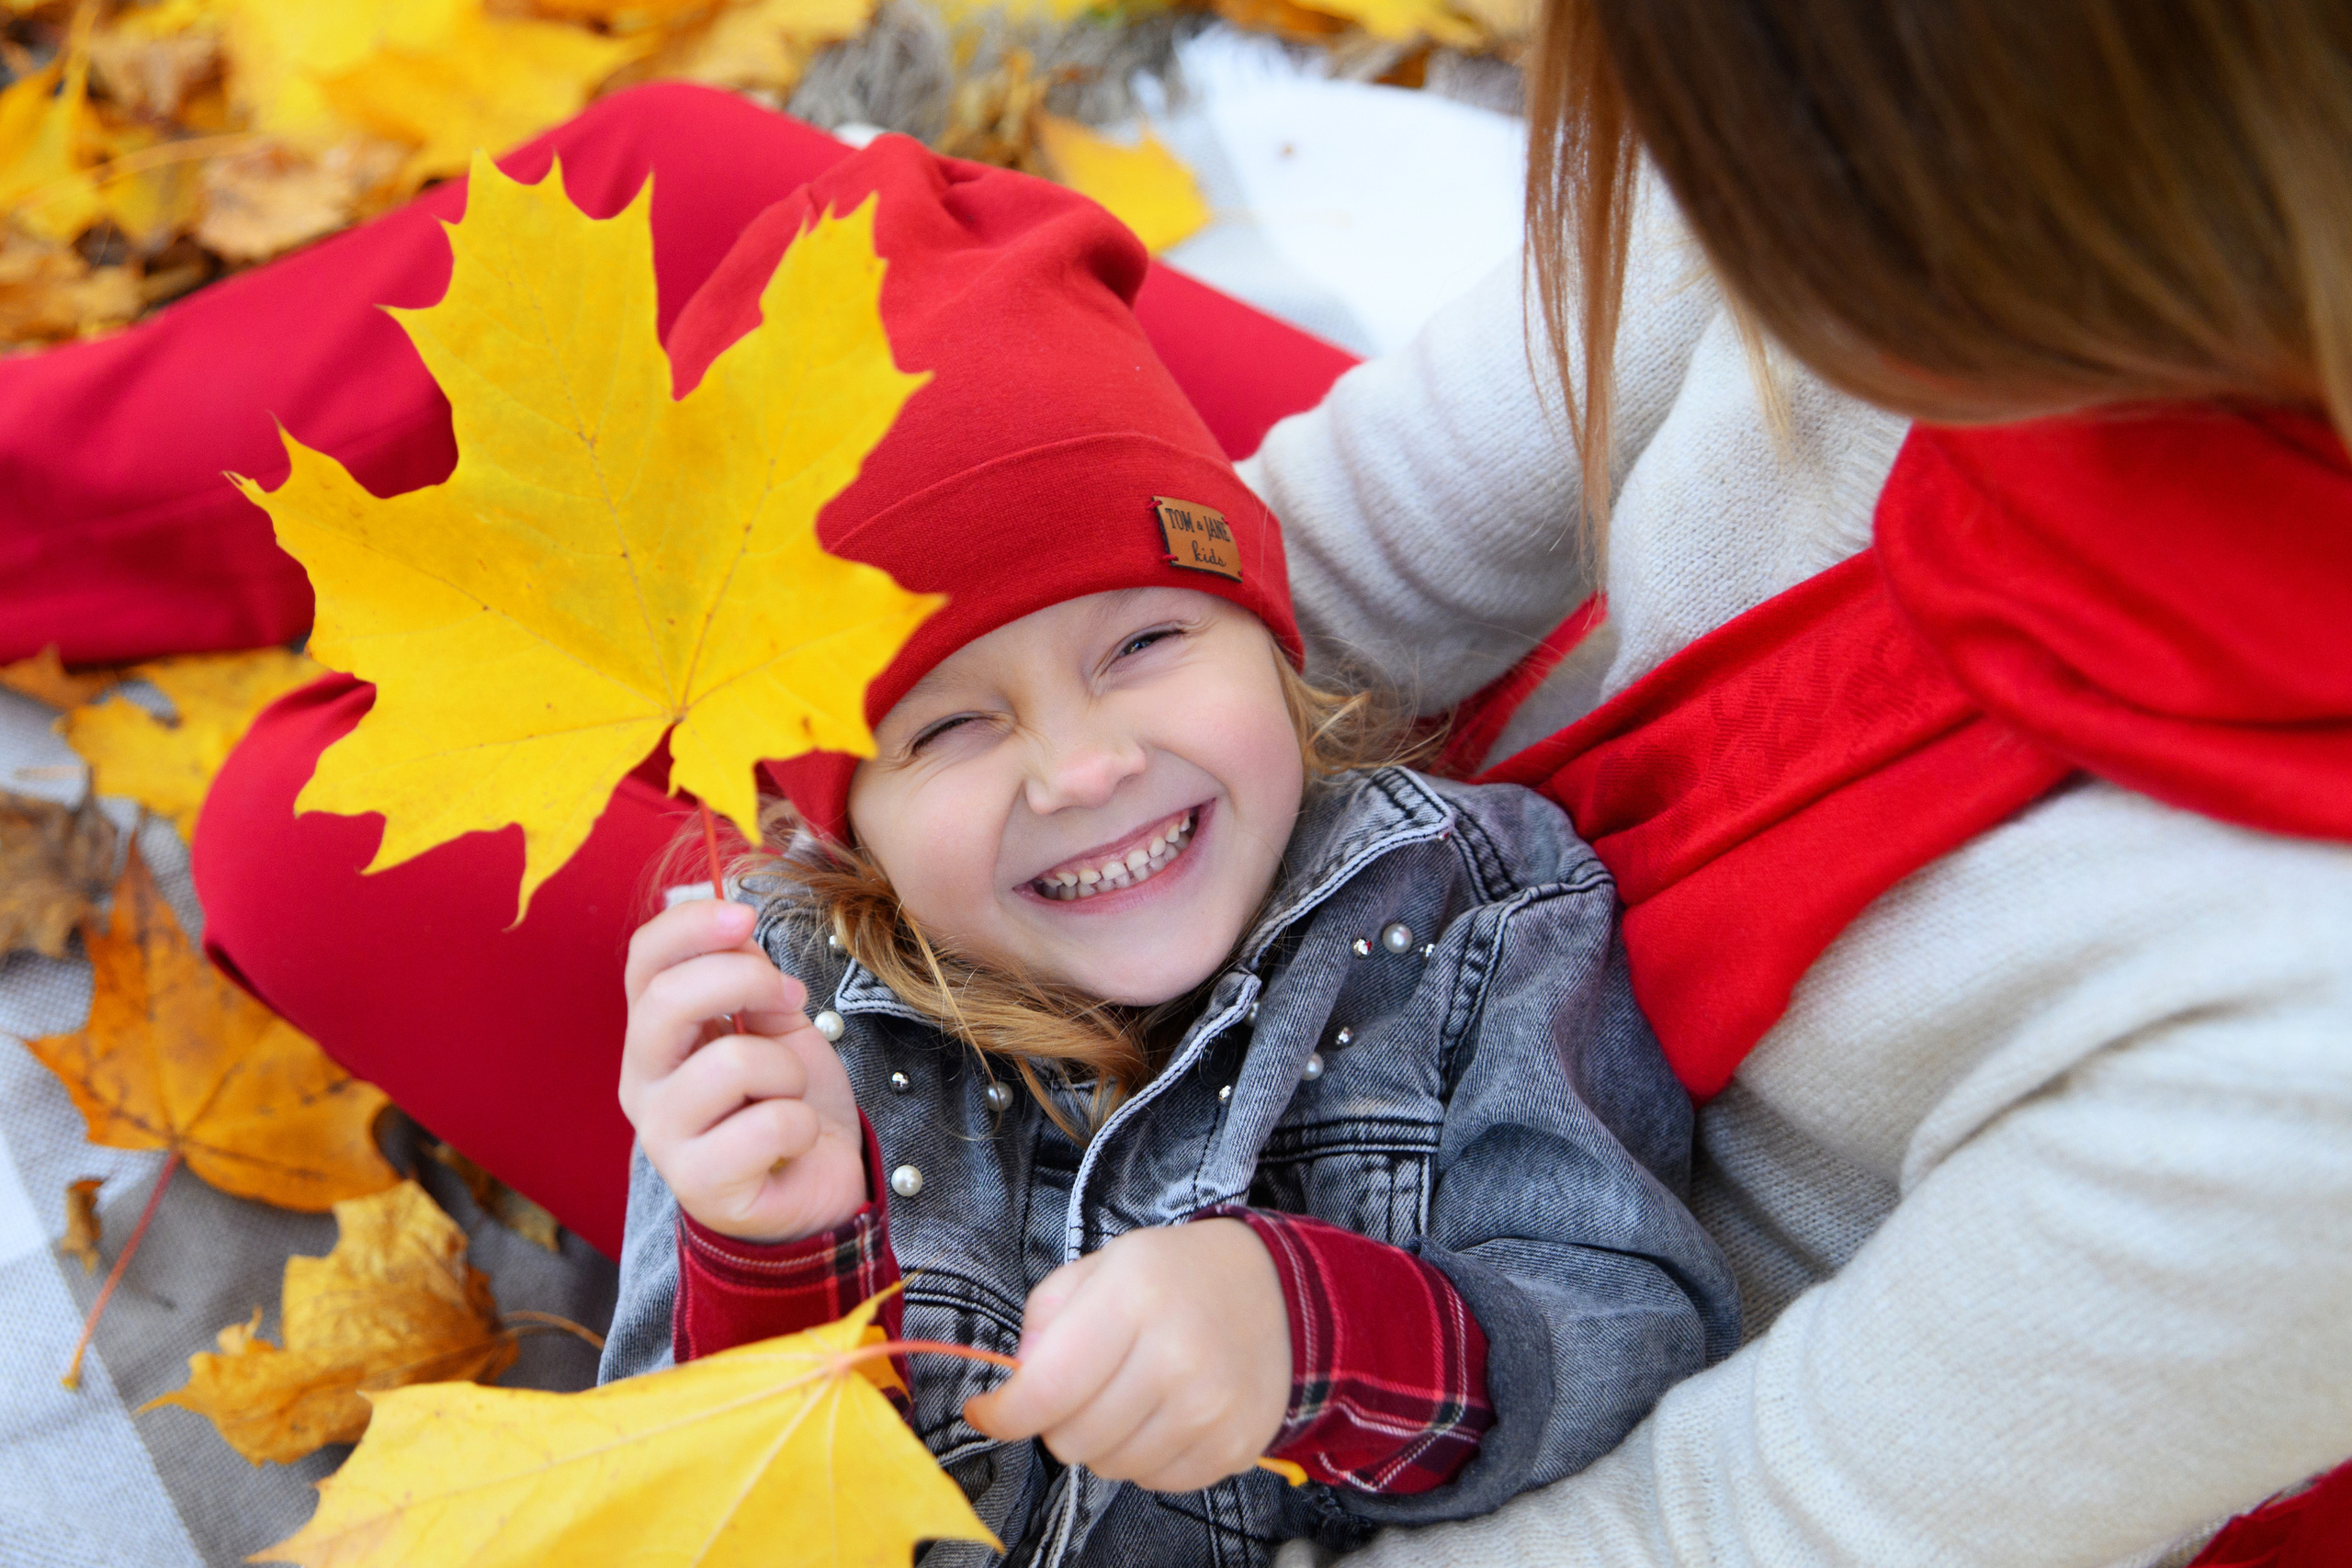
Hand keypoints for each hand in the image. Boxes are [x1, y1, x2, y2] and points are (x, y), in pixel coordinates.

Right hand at [618, 899, 865, 1243]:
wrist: (817, 1181)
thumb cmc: (787, 1099)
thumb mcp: (776, 1023)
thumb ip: (750, 979)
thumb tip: (737, 932)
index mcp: (655, 1034)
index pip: (642, 961)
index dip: (690, 925)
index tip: (744, 915)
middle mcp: (643, 1082)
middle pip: (667, 1001)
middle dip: (746, 981)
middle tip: (789, 998)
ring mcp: (663, 1136)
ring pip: (730, 1062)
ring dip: (786, 1070)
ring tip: (789, 1094)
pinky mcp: (700, 1185)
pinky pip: (767, 1125)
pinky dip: (801, 1124)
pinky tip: (792, 1140)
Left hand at [962, 1219, 1290, 1492]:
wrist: (1274, 1292)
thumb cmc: (1172, 1278)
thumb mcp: (1102, 1266)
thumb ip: (1046, 1317)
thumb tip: (1017, 1383)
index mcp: (1134, 1296)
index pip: (1047, 1387)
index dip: (1004, 1413)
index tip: (988, 1412)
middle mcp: (1177, 1355)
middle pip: (1073, 1438)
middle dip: (1055, 1421)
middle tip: (1075, 1391)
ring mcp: (1211, 1408)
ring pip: (1110, 1467)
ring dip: (1100, 1442)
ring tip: (1124, 1398)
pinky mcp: (1235, 1446)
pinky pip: (1154, 1482)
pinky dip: (1142, 1457)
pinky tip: (1160, 1415)